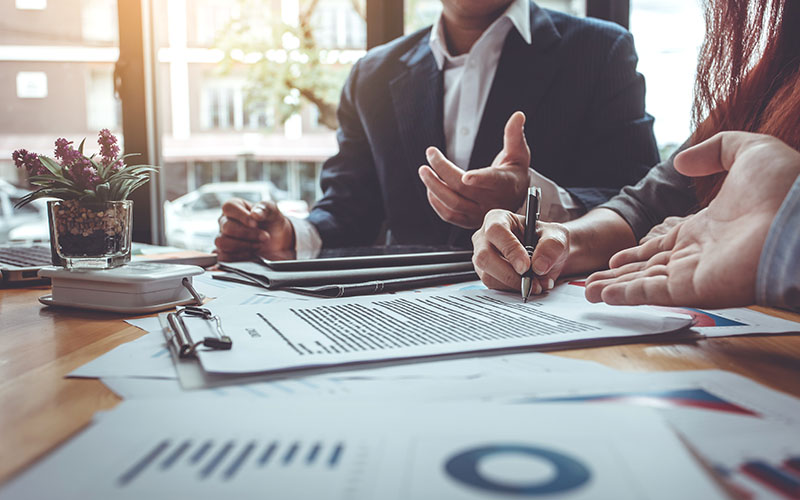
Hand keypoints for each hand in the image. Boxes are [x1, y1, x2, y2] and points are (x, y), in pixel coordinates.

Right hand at [215, 198, 294, 261]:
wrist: (277, 240)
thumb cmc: (272, 222)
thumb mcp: (273, 211)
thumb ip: (265, 209)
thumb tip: (255, 214)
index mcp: (234, 206)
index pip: (229, 207)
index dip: (242, 216)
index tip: (255, 224)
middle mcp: (225, 221)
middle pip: (227, 227)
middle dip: (248, 234)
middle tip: (265, 237)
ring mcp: (223, 237)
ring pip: (222, 242)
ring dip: (243, 246)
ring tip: (258, 245)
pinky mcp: (224, 252)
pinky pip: (223, 256)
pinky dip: (239, 256)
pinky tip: (252, 253)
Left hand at [418, 111, 530, 228]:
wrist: (514, 198)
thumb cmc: (514, 173)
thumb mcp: (519, 153)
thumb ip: (515, 135)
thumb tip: (518, 115)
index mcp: (506, 183)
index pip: (493, 181)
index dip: (480, 179)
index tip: (466, 176)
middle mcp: (493, 202)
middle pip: (463, 189)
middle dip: (443, 170)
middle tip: (431, 154)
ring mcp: (480, 213)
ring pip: (453, 204)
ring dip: (434, 187)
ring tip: (424, 171)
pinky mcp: (469, 221)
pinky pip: (449, 216)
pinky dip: (436, 202)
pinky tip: (430, 187)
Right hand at [471, 208, 568, 293]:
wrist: (547, 256)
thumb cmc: (547, 239)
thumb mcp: (557, 236)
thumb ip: (551, 246)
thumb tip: (538, 266)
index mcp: (498, 219)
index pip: (496, 231)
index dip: (510, 249)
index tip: (526, 266)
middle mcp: (484, 238)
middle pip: (484, 256)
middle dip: (509, 273)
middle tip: (530, 282)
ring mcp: (482, 258)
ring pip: (488, 275)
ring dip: (514, 284)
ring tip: (536, 284)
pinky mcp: (486, 274)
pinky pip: (494, 287)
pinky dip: (513, 290)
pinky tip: (528, 285)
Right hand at [584, 132, 799, 306]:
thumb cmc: (786, 188)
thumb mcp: (750, 151)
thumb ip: (714, 150)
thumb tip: (681, 160)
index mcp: (707, 228)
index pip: (663, 244)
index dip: (638, 252)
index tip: (616, 258)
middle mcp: (698, 255)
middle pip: (648, 268)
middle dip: (619, 275)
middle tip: (592, 281)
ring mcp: (695, 273)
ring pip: (644, 282)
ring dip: (615, 287)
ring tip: (588, 292)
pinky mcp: (695, 288)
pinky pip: (653, 293)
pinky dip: (627, 295)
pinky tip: (604, 296)